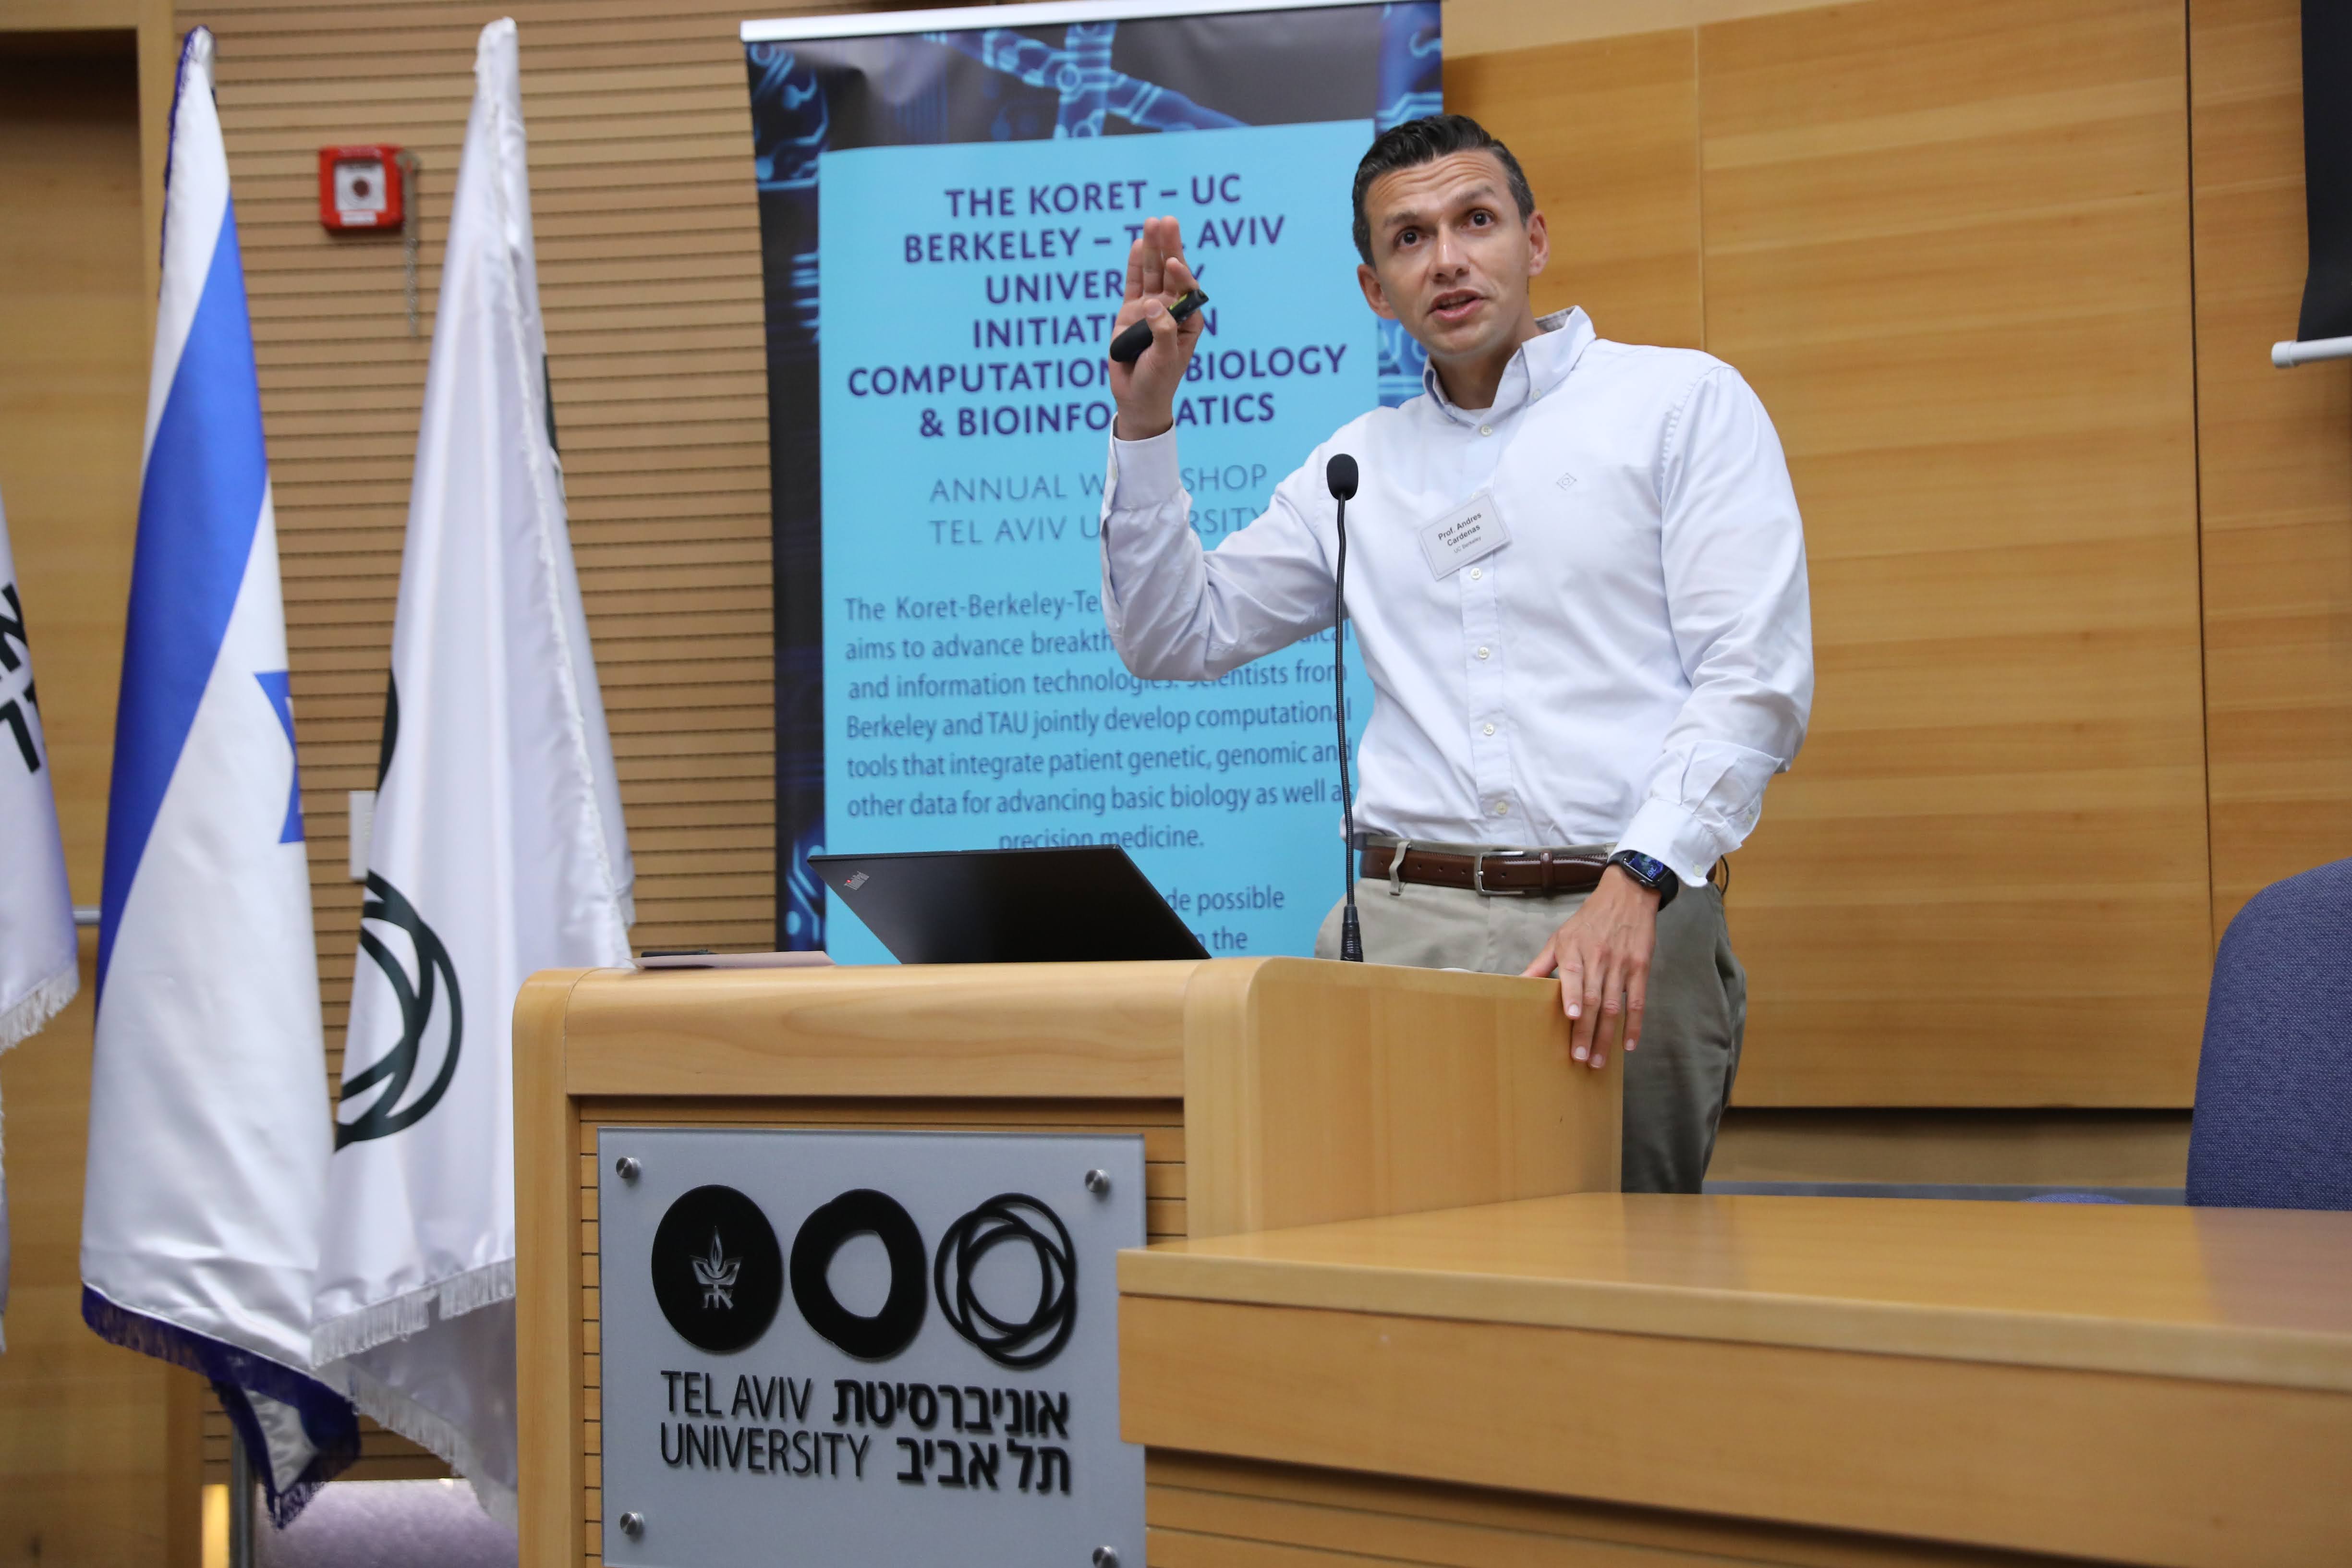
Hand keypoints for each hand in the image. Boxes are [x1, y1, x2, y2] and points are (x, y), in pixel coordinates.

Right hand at [1109, 216, 1204, 439]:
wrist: (1137, 398)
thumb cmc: (1157, 382)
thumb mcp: (1164, 360)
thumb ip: (1161, 332)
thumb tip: (1150, 304)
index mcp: (1188, 321)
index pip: (1188, 291)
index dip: (1182, 275)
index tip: (1174, 262)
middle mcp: (1171, 310)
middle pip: (1171, 273)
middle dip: (1170, 247)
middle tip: (1168, 220)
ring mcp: (1150, 309)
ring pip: (1152, 274)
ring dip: (1153, 249)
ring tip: (1152, 222)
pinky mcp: (1130, 312)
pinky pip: (1134, 284)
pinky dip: (1136, 266)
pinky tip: (1139, 245)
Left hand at [1520, 866, 1659, 1070]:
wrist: (1627, 896)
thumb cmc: (1589, 920)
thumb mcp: (1560, 936)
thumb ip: (1541, 963)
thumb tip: (1519, 984)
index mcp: (1574, 949)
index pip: (1574, 975)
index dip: (1573, 997)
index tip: (1570, 1018)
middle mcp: (1599, 958)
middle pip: (1593, 999)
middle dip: (1586, 1030)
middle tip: (1581, 1057)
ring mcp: (1622, 964)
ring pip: (1614, 1005)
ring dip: (1607, 1035)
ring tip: (1598, 1059)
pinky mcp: (1640, 968)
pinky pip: (1638, 1001)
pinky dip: (1635, 1024)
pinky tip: (1629, 1045)